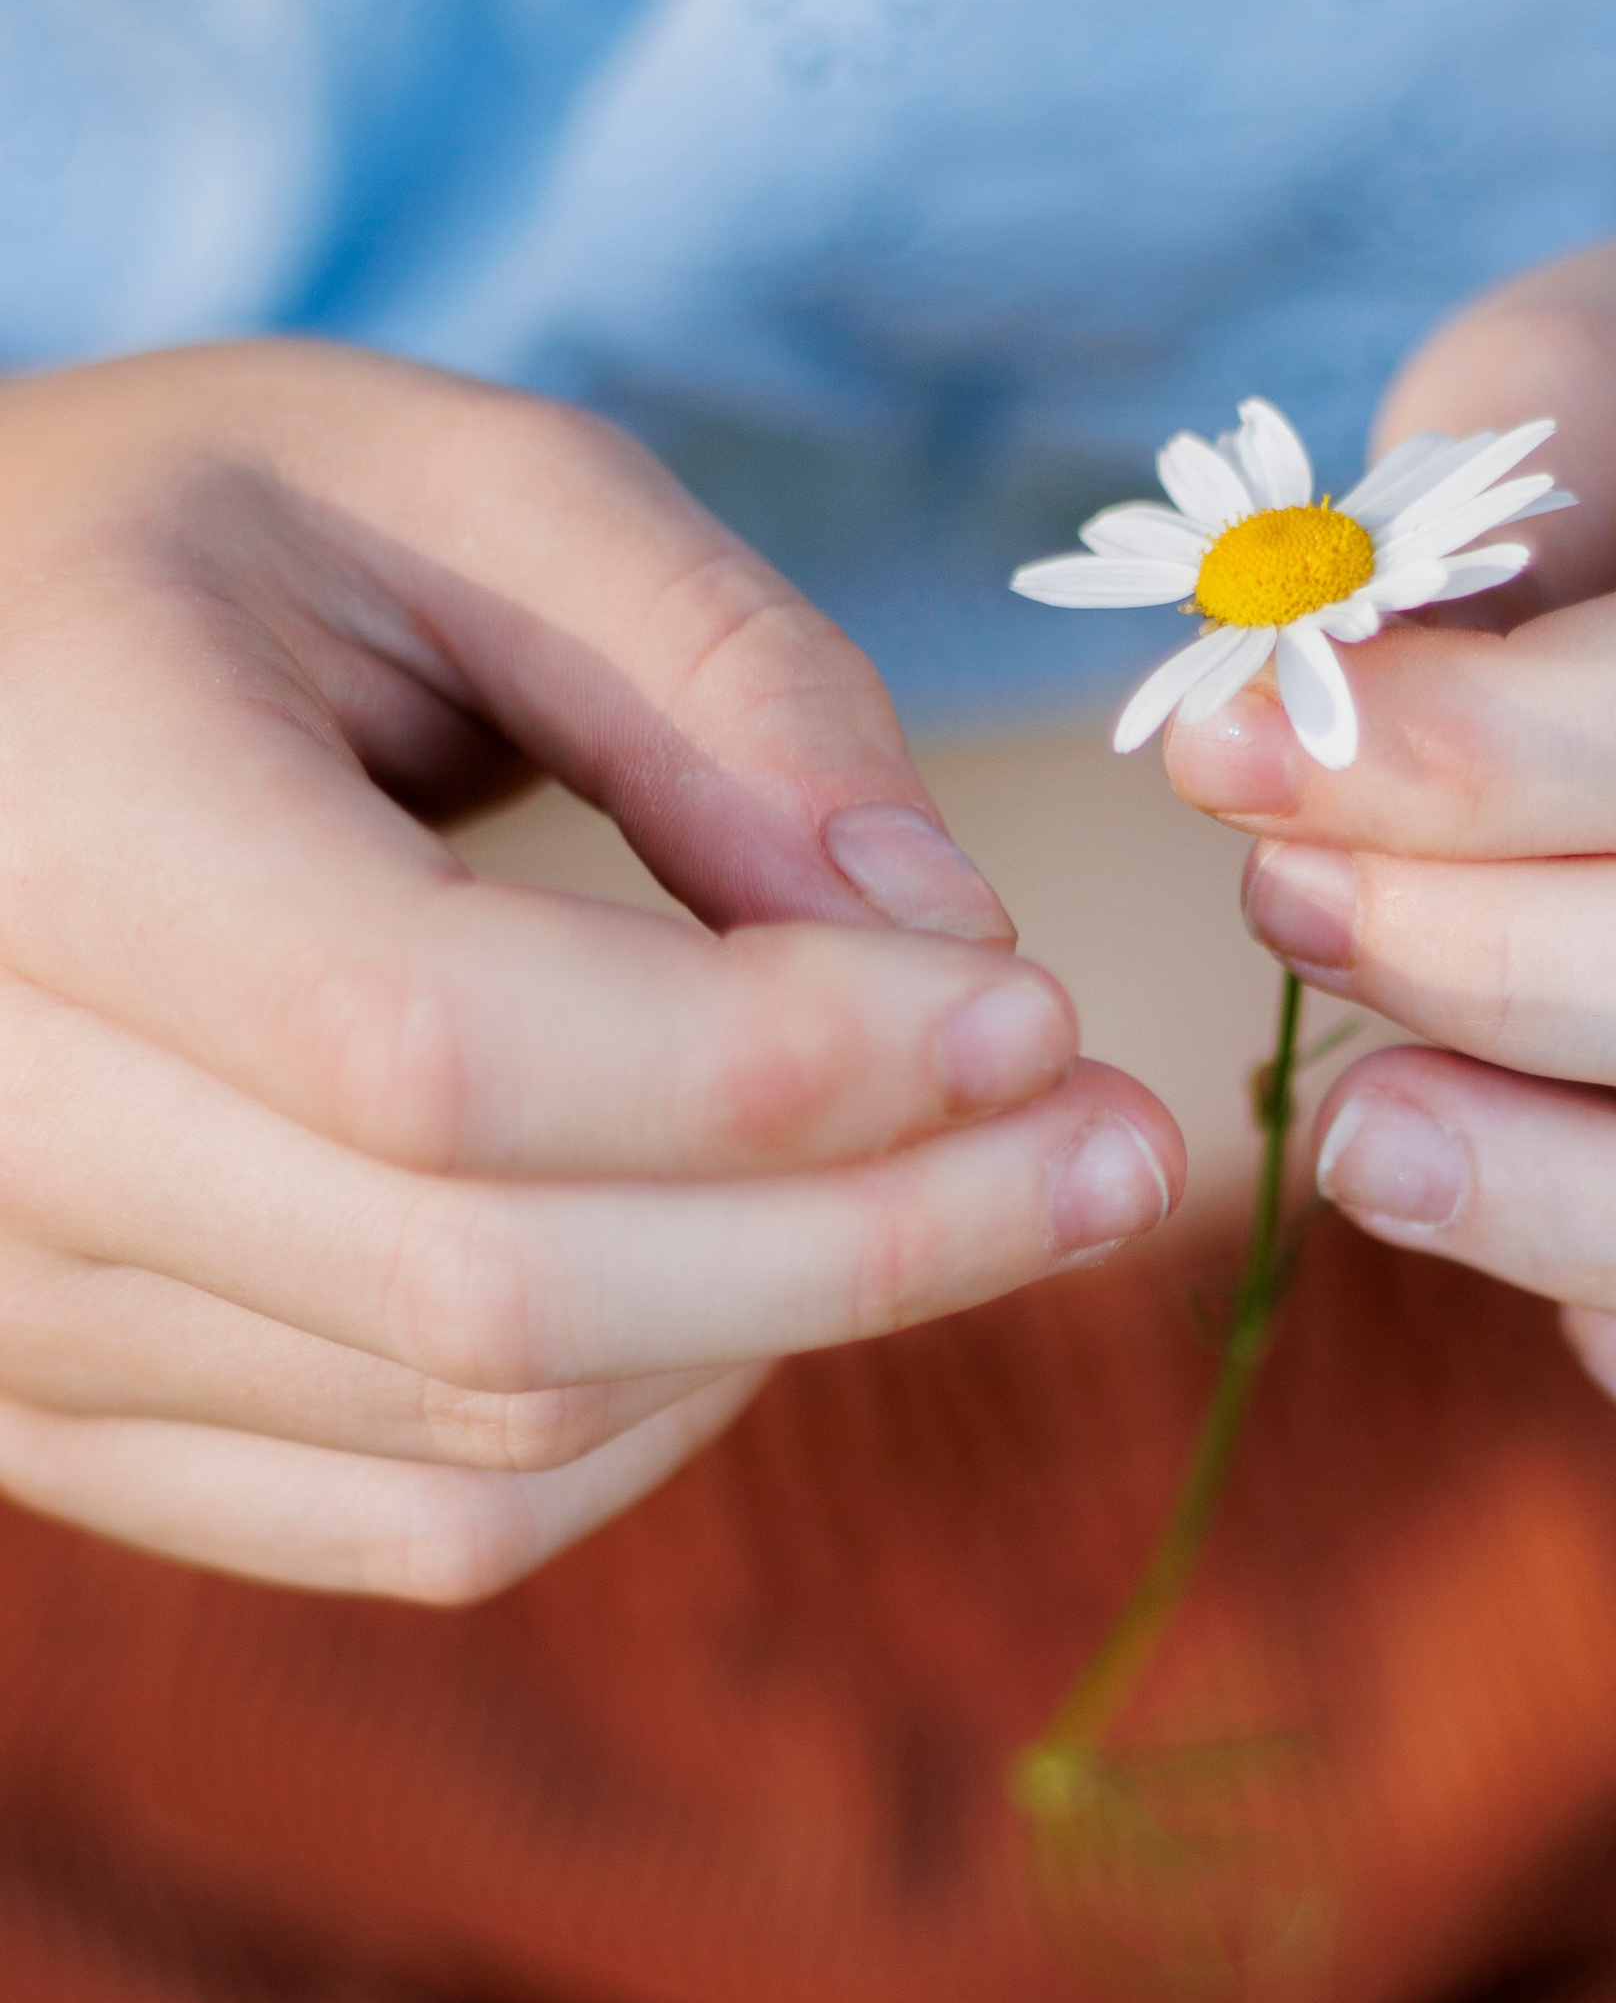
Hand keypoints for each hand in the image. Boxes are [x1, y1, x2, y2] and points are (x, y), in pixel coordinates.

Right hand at [0, 344, 1180, 1596]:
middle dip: (873, 1236)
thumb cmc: (197, 550)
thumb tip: (940, 947)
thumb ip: (717, 671)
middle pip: (493, 1288)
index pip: (446, 1044)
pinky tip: (768, 1280)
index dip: (785, 1065)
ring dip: (791, 1330)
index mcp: (40, 811)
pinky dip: (656, 1431)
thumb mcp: (450, 481)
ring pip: (489, 1431)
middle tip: (1120, 1150)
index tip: (1039, 1007)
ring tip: (973, 1181)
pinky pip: (427, 1521)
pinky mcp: (63, 1425)